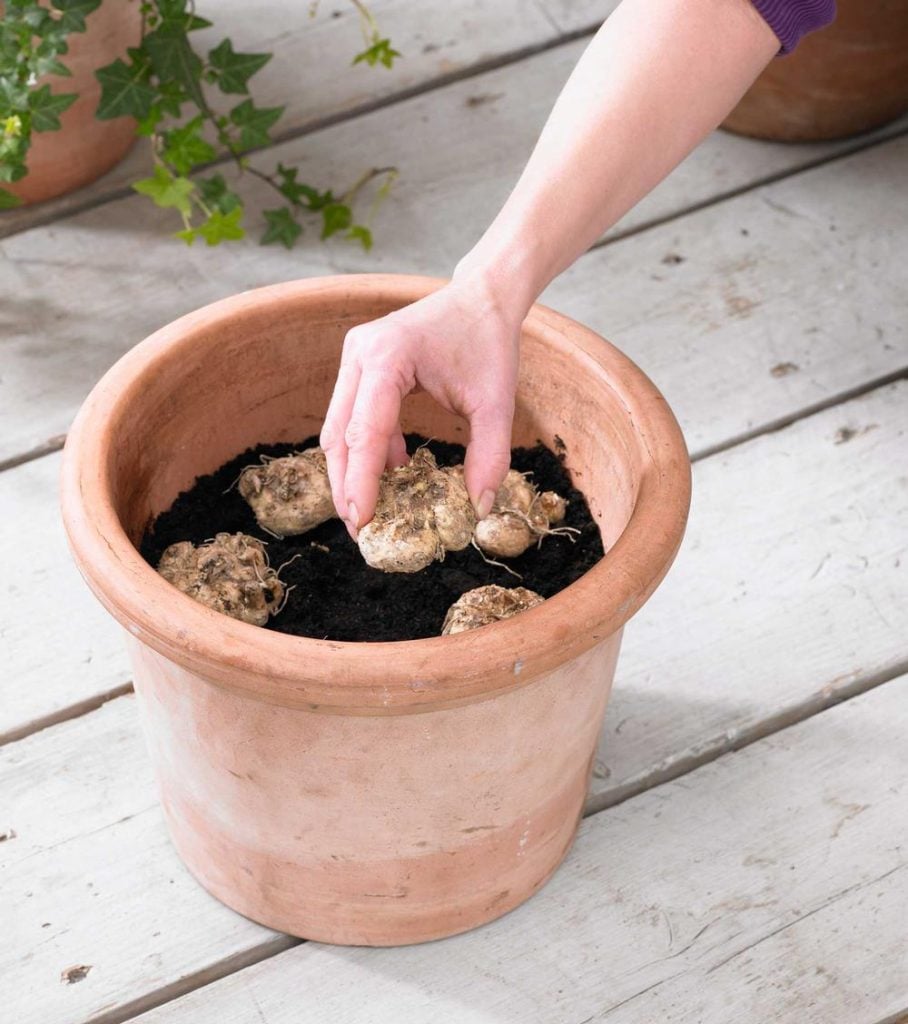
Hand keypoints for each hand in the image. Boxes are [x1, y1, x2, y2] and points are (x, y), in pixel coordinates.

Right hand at [320, 273, 525, 535]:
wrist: (481, 299)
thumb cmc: (488, 344)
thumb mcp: (496, 402)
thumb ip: (490, 455)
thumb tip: (479, 508)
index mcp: (388, 356)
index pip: (365, 431)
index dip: (360, 481)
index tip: (362, 522)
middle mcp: (360, 353)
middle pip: (339, 433)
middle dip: (346, 485)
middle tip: (359, 529)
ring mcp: (354, 356)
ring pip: (339, 427)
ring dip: (353, 469)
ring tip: (371, 508)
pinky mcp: (358, 363)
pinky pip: (352, 415)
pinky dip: (367, 447)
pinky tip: (394, 468)